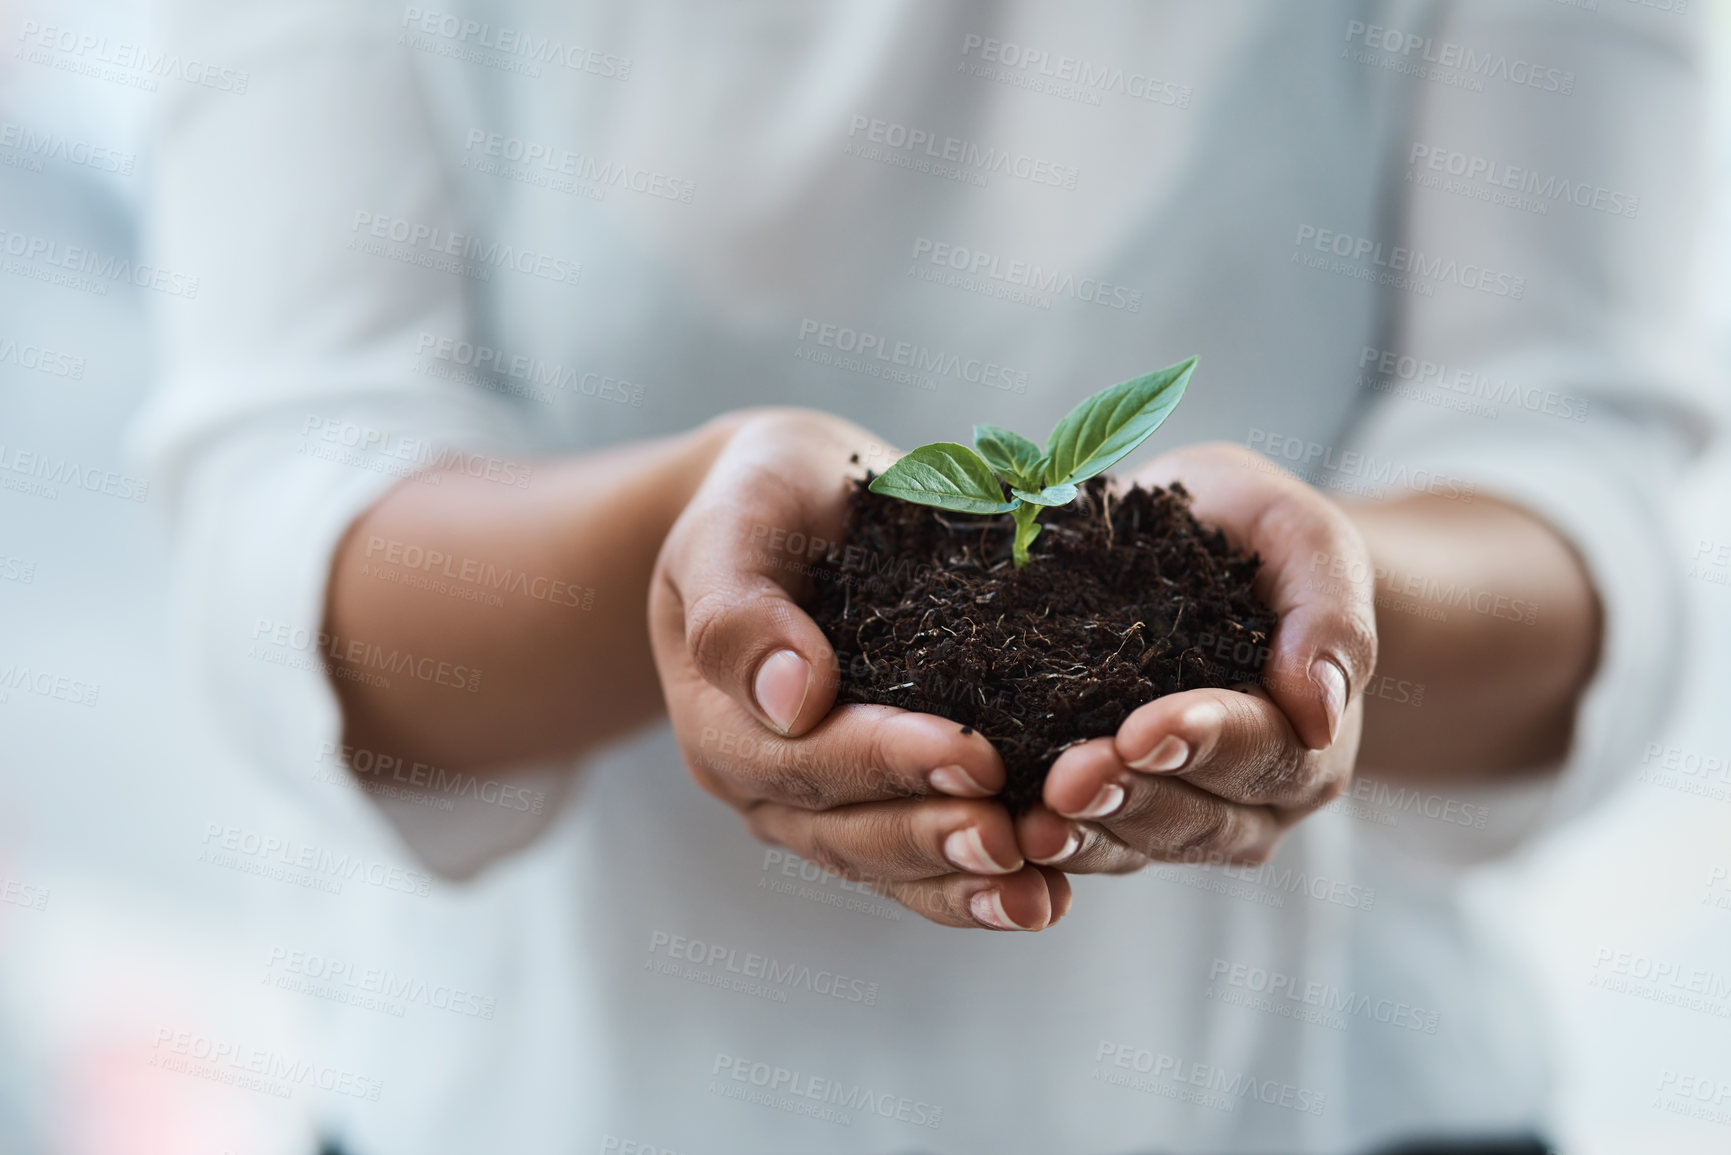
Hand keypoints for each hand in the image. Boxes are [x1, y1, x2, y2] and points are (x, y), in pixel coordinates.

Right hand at [649, 409, 1070, 929]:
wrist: (795, 503)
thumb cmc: (761, 500)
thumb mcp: (732, 522)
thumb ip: (738, 608)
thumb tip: (790, 698)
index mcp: (720, 721)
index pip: (800, 759)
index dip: (885, 762)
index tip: (972, 755)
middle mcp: (767, 782)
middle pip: (848, 833)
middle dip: (935, 838)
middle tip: (1016, 838)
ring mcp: (825, 805)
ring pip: (891, 866)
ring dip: (967, 883)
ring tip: (1041, 895)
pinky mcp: (884, 803)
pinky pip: (926, 863)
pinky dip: (983, 884)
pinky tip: (1051, 896)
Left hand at [1014, 443, 1377, 873]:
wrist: (1200, 539)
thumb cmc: (1253, 530)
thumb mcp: (1301, 536)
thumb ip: (1328, 610)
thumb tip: (1322, 710)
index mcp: (1307, 728)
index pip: (1264, 748)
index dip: (1204, 741)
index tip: (1145, 730)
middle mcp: (1256, 792)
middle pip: (1200, 816)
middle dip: (1132, 797)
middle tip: (1069, 781)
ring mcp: (1188, 813)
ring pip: (1140, 845)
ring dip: (1086, 834)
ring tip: (1032, 821)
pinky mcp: (1121, 817)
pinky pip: (1091, 845)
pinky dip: (1053, 843)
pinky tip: (1006, 832)